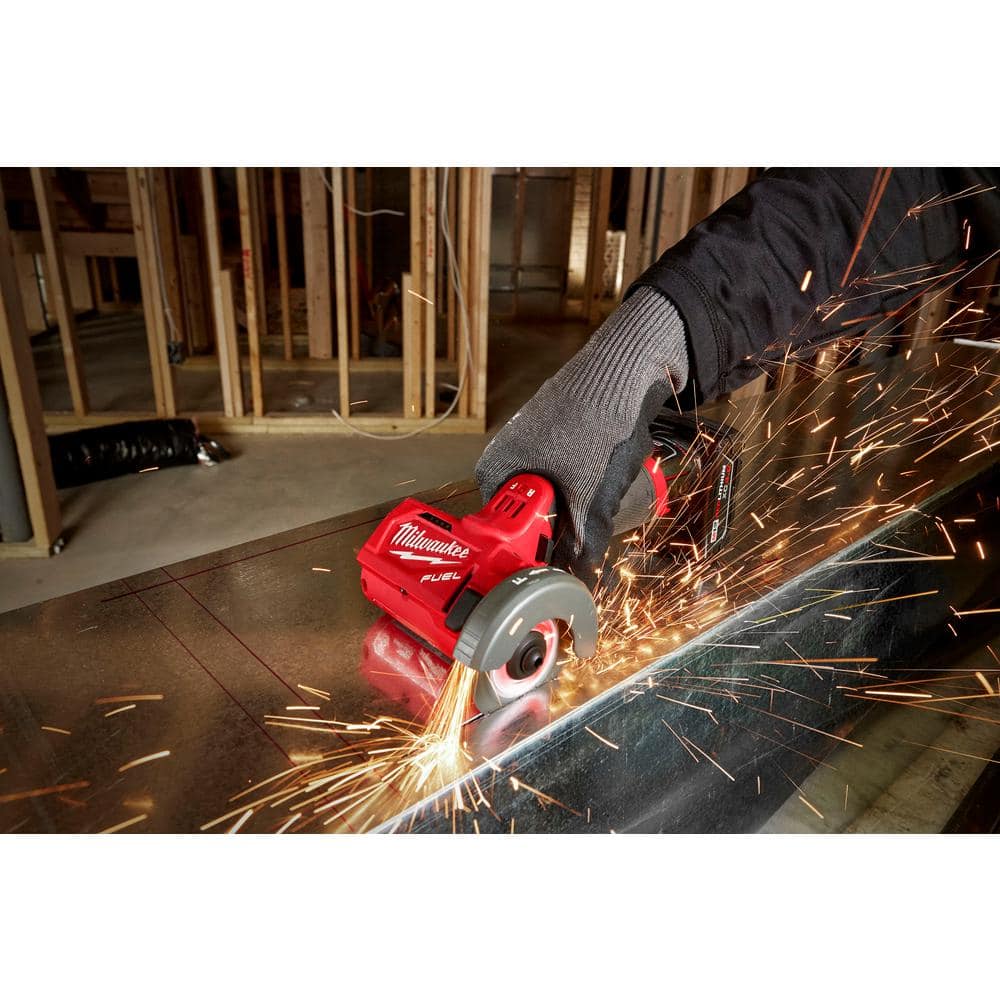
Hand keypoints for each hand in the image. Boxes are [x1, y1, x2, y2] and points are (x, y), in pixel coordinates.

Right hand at [475, 287, 687, 582]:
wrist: (627, 367)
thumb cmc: (596, 424)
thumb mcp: (590, 496)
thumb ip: (583, 544)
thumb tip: (580, 584)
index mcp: (494, 474)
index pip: (507, 536)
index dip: (536, 559)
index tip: (560, 576)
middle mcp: (505, 460)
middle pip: (533, 521)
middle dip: (562, 537)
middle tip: (590, 545)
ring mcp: (532, 446)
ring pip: (556, 501)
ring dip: (579, 514)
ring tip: (603, 511)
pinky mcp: (559, 438)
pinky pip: (569, 479)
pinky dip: (588, 490)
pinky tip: (607, 486)